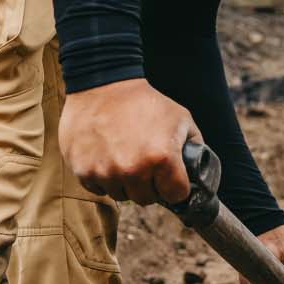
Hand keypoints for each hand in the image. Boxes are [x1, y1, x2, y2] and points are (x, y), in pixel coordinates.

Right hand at [59, 79, 197, 204]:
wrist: (103, 83)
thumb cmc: (144, 101)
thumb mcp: (181, 118)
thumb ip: (195, 146)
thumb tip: (200, 171)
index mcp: (162, 158)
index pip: (176, 195)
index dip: (175, 186)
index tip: (169, 178)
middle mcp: (133, 169)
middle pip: (148, 199)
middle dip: (150, 185)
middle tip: (145, 164)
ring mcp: (106, 172)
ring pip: (122, 195)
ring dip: (125, 182)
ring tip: (124, 157)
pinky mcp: (83, 170)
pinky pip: (98, 189)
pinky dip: (103, 178)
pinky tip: (106, 156)